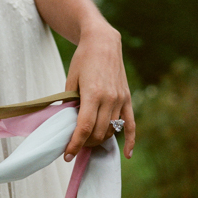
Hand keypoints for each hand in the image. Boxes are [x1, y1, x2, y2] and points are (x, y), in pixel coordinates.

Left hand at [63, 22, 135, 160]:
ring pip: (111, 131)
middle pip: (97, 133)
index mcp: (92, 94)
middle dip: (84, 144)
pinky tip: (127, 154)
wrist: (103, 42)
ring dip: (98, 140)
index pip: (83, 127)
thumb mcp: (71, 80)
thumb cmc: (82, 59)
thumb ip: (70, 103)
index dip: (75, 144)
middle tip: (74, 146)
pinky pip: (131, 124)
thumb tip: (67, 124)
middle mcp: (109, 99)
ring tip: (87, 143)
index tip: (67, 155)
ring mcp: (120, 99)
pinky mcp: (127, 98)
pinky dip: (130, 141)